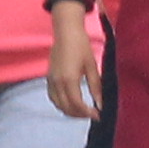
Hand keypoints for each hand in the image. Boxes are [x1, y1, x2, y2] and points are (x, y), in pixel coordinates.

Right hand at [47, 5, 99, 121]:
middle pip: (66, 107)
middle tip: (92, 114)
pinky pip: (53, 97)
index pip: (77, 104)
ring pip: (58, 104)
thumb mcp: (92, 67)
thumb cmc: (81, 46)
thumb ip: (96, 87)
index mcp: (69, 79)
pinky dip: (61, 104)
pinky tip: (71, 104)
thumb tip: (100, 104)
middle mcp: (57, 82)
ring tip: (83, 111)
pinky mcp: (48, 78)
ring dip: (70, 111)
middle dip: (80, 115)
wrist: (66, 32)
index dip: (87, 113)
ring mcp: (51, 81)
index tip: (98, 116)